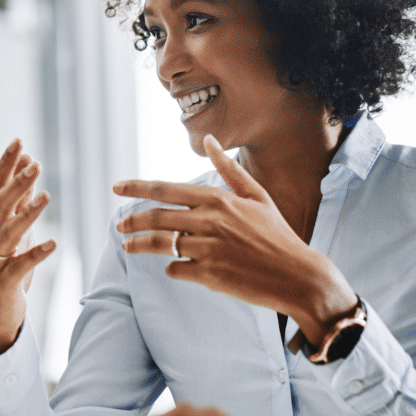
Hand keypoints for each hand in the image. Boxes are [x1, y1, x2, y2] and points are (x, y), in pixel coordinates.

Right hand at [0, 137, 57, 359]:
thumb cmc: (7, 267)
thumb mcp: (15, 230)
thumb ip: (20, 200)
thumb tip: (29, 167)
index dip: (6, 164)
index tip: (19, 141)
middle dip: (16, 183)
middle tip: (35, 163)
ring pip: (7, 232)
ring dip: (26, 213)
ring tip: (46, 196)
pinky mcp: (5, 281)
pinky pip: (20, 265)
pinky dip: (36, 254)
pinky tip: (53, 244)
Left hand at [113, 135, 357, 345]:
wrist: (299, 276)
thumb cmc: (277, 235)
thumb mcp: (257, 196)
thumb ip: (228, 169)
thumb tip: (210, 139)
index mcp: (218, 199)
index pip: (165, 189)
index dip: (136, 188)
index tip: (116, 187)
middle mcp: (210, 221)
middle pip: (156, 217)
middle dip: (132, 220)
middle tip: (119, 226)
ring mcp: (208, 249)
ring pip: (160, 244)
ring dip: (139, 245)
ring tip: (128, 246)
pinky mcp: (209, 275)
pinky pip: (176, 269)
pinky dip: (172, 268)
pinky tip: (173, 267)